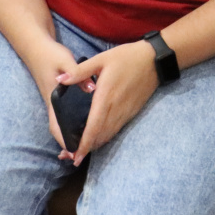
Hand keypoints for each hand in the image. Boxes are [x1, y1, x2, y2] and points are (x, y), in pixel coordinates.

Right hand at [20, 36, 82, 152]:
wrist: (36, 46)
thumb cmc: (50, 54)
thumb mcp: (64, 60)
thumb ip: (77, 73)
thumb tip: (91, 88)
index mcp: (53, 97)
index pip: (56, 124)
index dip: (63, 139)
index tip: (73, 151)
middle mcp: (51, 101)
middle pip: (58, 127)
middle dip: (67, 142)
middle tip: (80, 154)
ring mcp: (53, 99)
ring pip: (60, 122)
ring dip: (69, 133)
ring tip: (83, 145)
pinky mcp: (56, 94)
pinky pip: (63, 114)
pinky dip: (70, 123)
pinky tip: (81, 124)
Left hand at [62, 40, 159, 164]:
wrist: (155, 59)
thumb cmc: (127, 57)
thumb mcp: (101, 59)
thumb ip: (80, 71)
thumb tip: (59, 79)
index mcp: (106, 97)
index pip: (93, 127)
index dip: (84, 143)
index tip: (75, 157)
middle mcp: (116, 109)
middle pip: (100, 136)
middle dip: (86, 149)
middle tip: (71, 158)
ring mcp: (125, 112)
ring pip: (109, 134)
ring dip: (96, 144)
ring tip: (82, 152)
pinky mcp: (131, 112)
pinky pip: (116, 129)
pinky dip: (105, 137)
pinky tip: (97, 137)